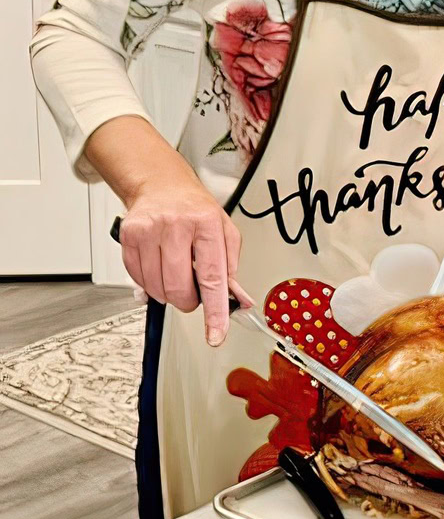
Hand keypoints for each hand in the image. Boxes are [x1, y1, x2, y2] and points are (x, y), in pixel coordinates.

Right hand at [119, 181, 253, 345]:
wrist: (162, 185)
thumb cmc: (196, 210)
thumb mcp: (225, 233)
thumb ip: (232, 269)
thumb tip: (239, 301)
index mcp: (207, 224)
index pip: (213, 278)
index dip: (215, 311)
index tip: (216, 334)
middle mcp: (176, 225)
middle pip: (180, 288)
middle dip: (188, 300)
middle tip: (192, 290)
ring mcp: (149, 230)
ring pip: (156, 288)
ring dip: (168, 293)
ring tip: (175, 273)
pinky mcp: (128, 236)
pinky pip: (138, 279)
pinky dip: (149, 284)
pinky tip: (158, 267)